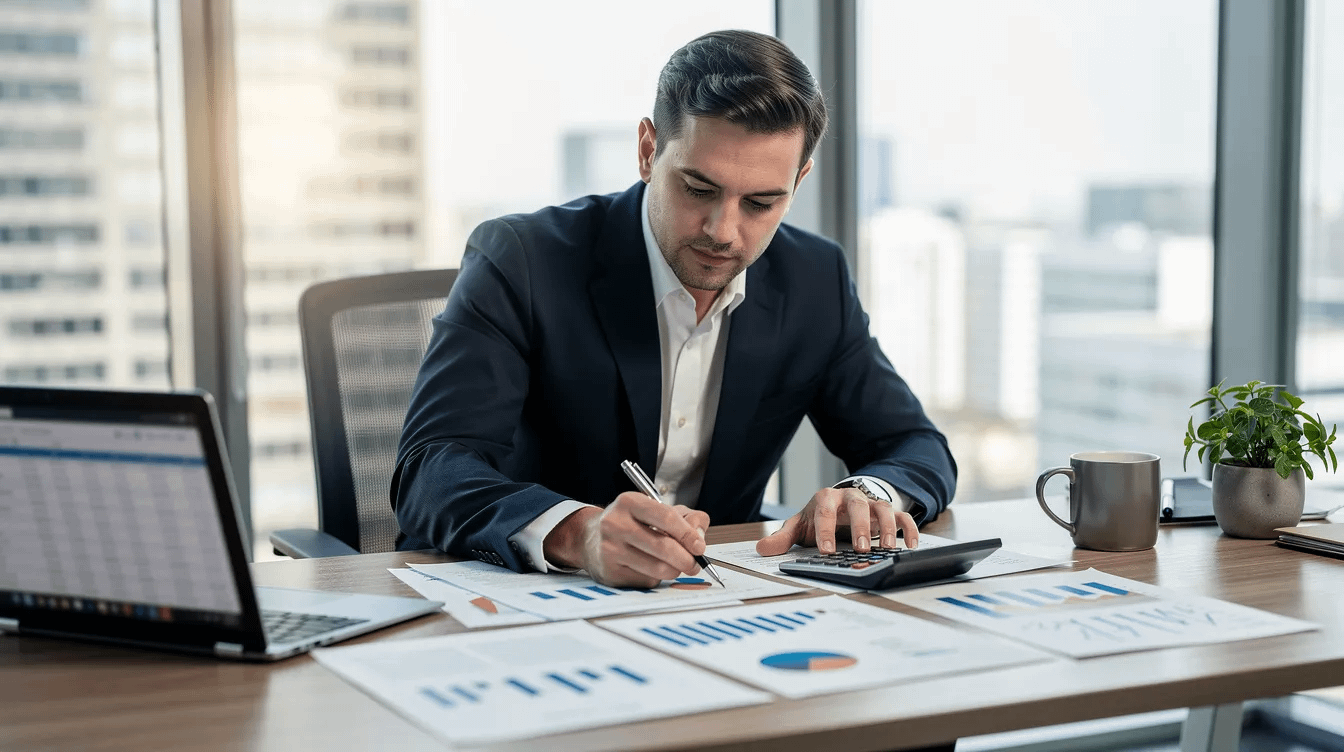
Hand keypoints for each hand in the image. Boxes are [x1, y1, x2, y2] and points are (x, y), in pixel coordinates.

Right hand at [544, 493, 709, 587]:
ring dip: (674, 570)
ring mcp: (610, 550)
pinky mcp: (610, 572)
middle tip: (695, 564)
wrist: (591, 539)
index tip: (700, 546)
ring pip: (657, 568)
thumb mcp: (657, 510)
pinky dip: (657, 577)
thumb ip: (687, 518)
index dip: (688, 534)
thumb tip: (699, 537)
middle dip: (686, 559)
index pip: (666, 517)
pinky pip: (646, 580)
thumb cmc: (632, 523)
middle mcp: (615, 524)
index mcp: (629, 502)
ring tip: (675, 565)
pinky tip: (651, 568)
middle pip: (663, 546)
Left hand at [755, 486, 917, 555]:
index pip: (825, 511)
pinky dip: (908, 529)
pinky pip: (902, 517)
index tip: (827, 550)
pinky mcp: (887, 512)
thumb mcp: (800, 526)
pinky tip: (909, 545)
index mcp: (827, 499)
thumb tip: (762, 548)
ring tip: (887, 548)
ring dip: (885, 528)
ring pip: (882, 509)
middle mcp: (850, 498)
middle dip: (859, 527)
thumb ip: (783, 537)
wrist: (839, 504)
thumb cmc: (819, 517)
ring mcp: (871, 504)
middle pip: (857, 506)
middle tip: (861, 548)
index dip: (825, 529)